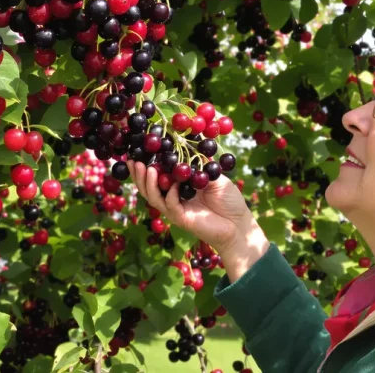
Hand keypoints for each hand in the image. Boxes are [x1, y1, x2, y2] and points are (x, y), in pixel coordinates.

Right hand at [127, 160, 269, 281]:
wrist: (240, 225)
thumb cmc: (229, 201)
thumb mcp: (215, 177)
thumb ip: (199, 167)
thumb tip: (186, 149)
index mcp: (179, 188)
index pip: (158, 176)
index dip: (147, 167)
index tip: (139, 153)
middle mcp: (174, 198)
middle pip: (149, 188)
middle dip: (140, 175)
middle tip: (134, 161)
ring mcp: (176, 210)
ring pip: (154, 198)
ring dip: (149, 184)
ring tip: (147, 169)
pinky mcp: (181, 219)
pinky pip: (170, 205)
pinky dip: (170, 194)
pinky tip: (174, 184)